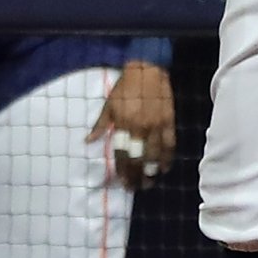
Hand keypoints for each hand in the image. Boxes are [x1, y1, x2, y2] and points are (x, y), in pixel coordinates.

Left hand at [93, 60, 176, 187]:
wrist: (148, 70)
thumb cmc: (125, 88)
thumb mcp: (108, 104)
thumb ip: (100, 125)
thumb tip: (88, 141)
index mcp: (123, 123)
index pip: (122, 153)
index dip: (123, 170)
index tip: (122, 182)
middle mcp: (140, 127)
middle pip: (139, 158)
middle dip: (136, 175)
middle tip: (135, 187)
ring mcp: (157, 125)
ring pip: (155, 154)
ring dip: (152, 171)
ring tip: (149, 182)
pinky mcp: (169, 121)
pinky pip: (169, 144)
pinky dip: (167, 157)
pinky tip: (164, 167)